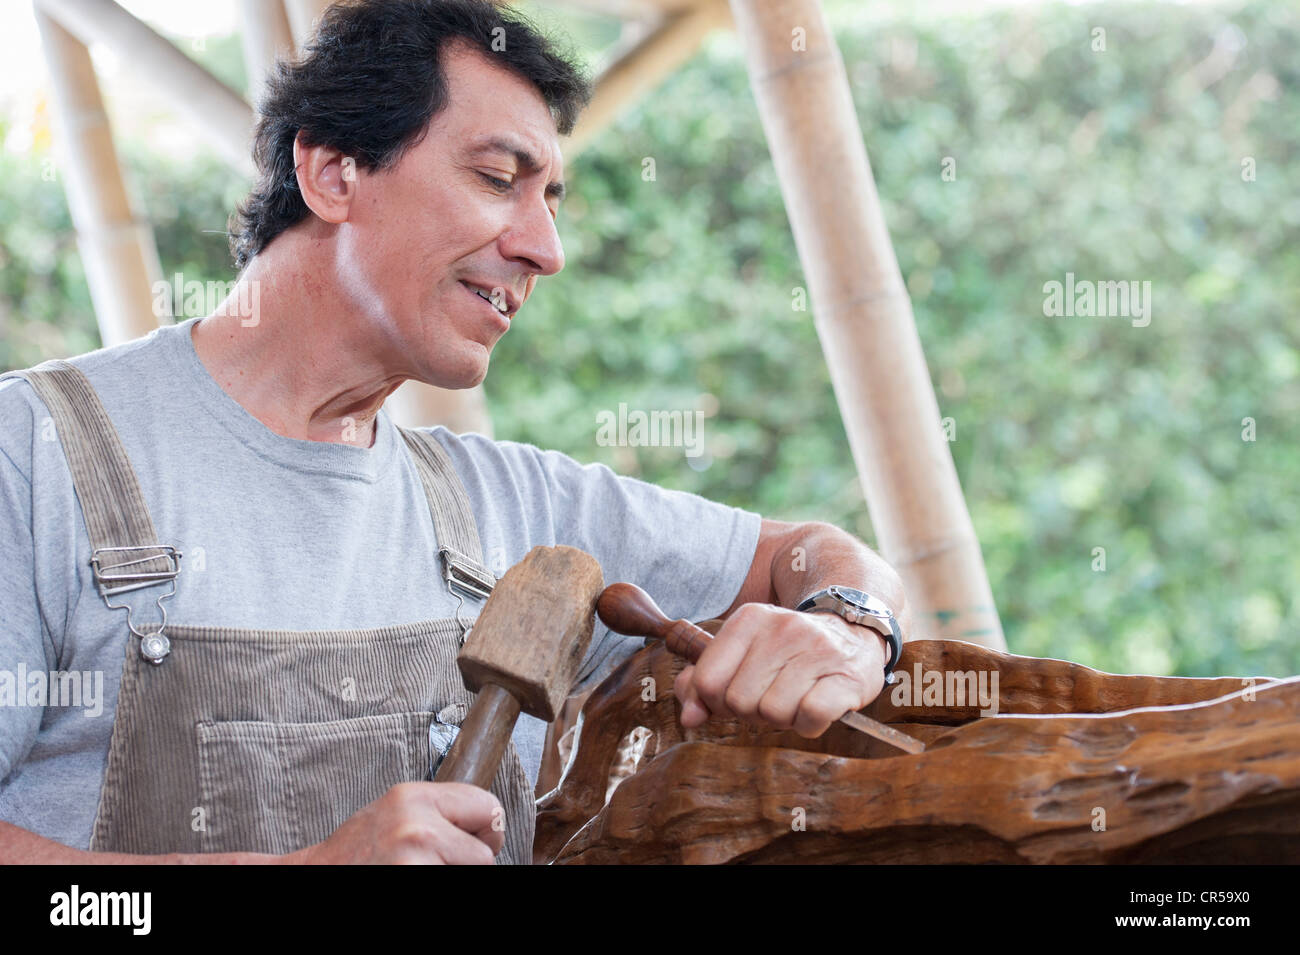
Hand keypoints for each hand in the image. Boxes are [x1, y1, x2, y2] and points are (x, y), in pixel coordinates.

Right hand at [283, 781, 504, 863]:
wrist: (313, 876)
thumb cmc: (354, 855)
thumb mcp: (396, 814)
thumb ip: (438, 812)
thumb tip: (488, 821)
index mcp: (413, 797)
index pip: (488, 807)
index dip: (484, 831)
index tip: (470, 843)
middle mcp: (416, 825)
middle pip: (486, 852)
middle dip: (470, 863)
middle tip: (436, 863)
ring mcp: (415, 859)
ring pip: (475, 873)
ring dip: (452, 875)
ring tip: (417, 871)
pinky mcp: (414, 879)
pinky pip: (452, 885)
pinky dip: (440, 887)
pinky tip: (412, 880)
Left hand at [673, 603, 889, 737]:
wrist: (853, 633)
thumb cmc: (788, 654)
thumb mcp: (743, 655)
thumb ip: (705, 683)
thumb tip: (688, 717)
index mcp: (749, 619)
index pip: (707, 680)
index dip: (716, 701)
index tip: (738, 694)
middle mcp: (782, 628)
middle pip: (738, 701)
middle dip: (752, 712)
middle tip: (774, 696)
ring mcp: (817, 650)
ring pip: (773, 713)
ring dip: (783, 719)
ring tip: (797, 698)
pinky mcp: (847, 677)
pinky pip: (810, 718)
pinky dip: (810, 725)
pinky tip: (817, 708)